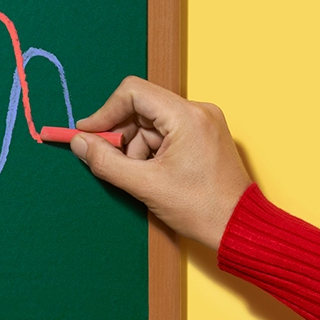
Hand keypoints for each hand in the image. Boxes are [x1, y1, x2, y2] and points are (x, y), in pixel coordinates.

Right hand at [70, 76, 251, 249]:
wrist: (240, 227)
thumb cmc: (202, 208)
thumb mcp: (145, 185)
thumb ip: (105, 161)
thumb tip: (79, 143)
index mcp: (187, 117)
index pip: (133, 93)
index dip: (105, 112)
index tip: (87, 134)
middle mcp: (198, 111)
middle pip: (141, 108)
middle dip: (122, 136)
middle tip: (113, 162)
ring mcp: (203, 122)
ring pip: (150, 123)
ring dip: (136, 147)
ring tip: (142, 177)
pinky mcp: (203, 135)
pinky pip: (165, 132)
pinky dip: (151, 151)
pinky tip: (154, 174)